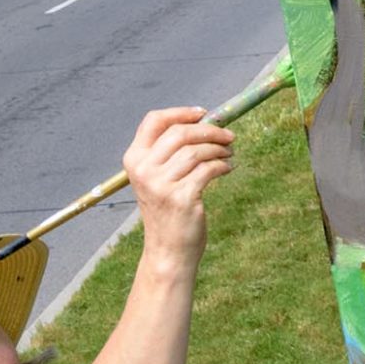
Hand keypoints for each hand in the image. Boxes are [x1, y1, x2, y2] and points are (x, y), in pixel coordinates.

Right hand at [124, 106, 234, 261]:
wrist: (169, 250)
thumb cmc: (168, 212)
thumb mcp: (159, 179)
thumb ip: (170, 154)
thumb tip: (204, 124)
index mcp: (134, 159)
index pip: (153, 121)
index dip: (181, 113)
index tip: (204, 114)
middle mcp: (144, 170)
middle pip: (180, 133)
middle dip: (209, 131)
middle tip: (229, 136)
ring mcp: (161, 184)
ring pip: (196, 151)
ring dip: (219, 149)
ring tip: (230, 153)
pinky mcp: (182, 197)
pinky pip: (209, 170)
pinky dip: (223, 165)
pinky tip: (228, 167)